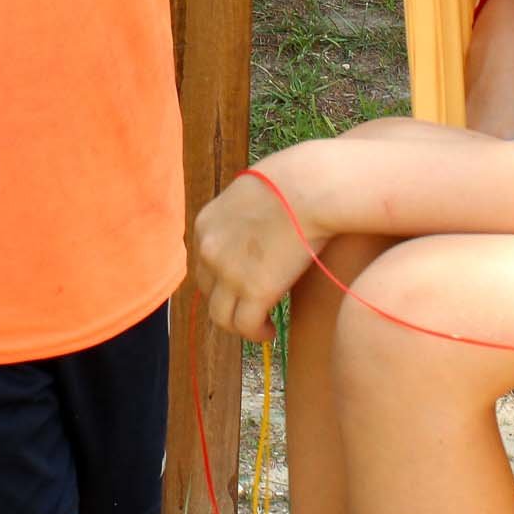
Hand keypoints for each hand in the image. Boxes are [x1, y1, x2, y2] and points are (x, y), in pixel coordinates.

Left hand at [192, 165, 322, 341]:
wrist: (310, 187)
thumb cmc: (295, 180)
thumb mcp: (252, 190)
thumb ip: (244, 212)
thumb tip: (258, 222)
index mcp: (206, 223)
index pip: (203, 262)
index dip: (221, 278)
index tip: (240, 285)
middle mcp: (209, 250)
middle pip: (208, 290)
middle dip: (227, 300)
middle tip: (250, 307)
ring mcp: (229, 272)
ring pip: (221, 316)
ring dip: (239, 325)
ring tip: (260, 327)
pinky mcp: (254, 290)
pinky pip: (245, 326)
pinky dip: (256, 333)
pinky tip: (271, 331)